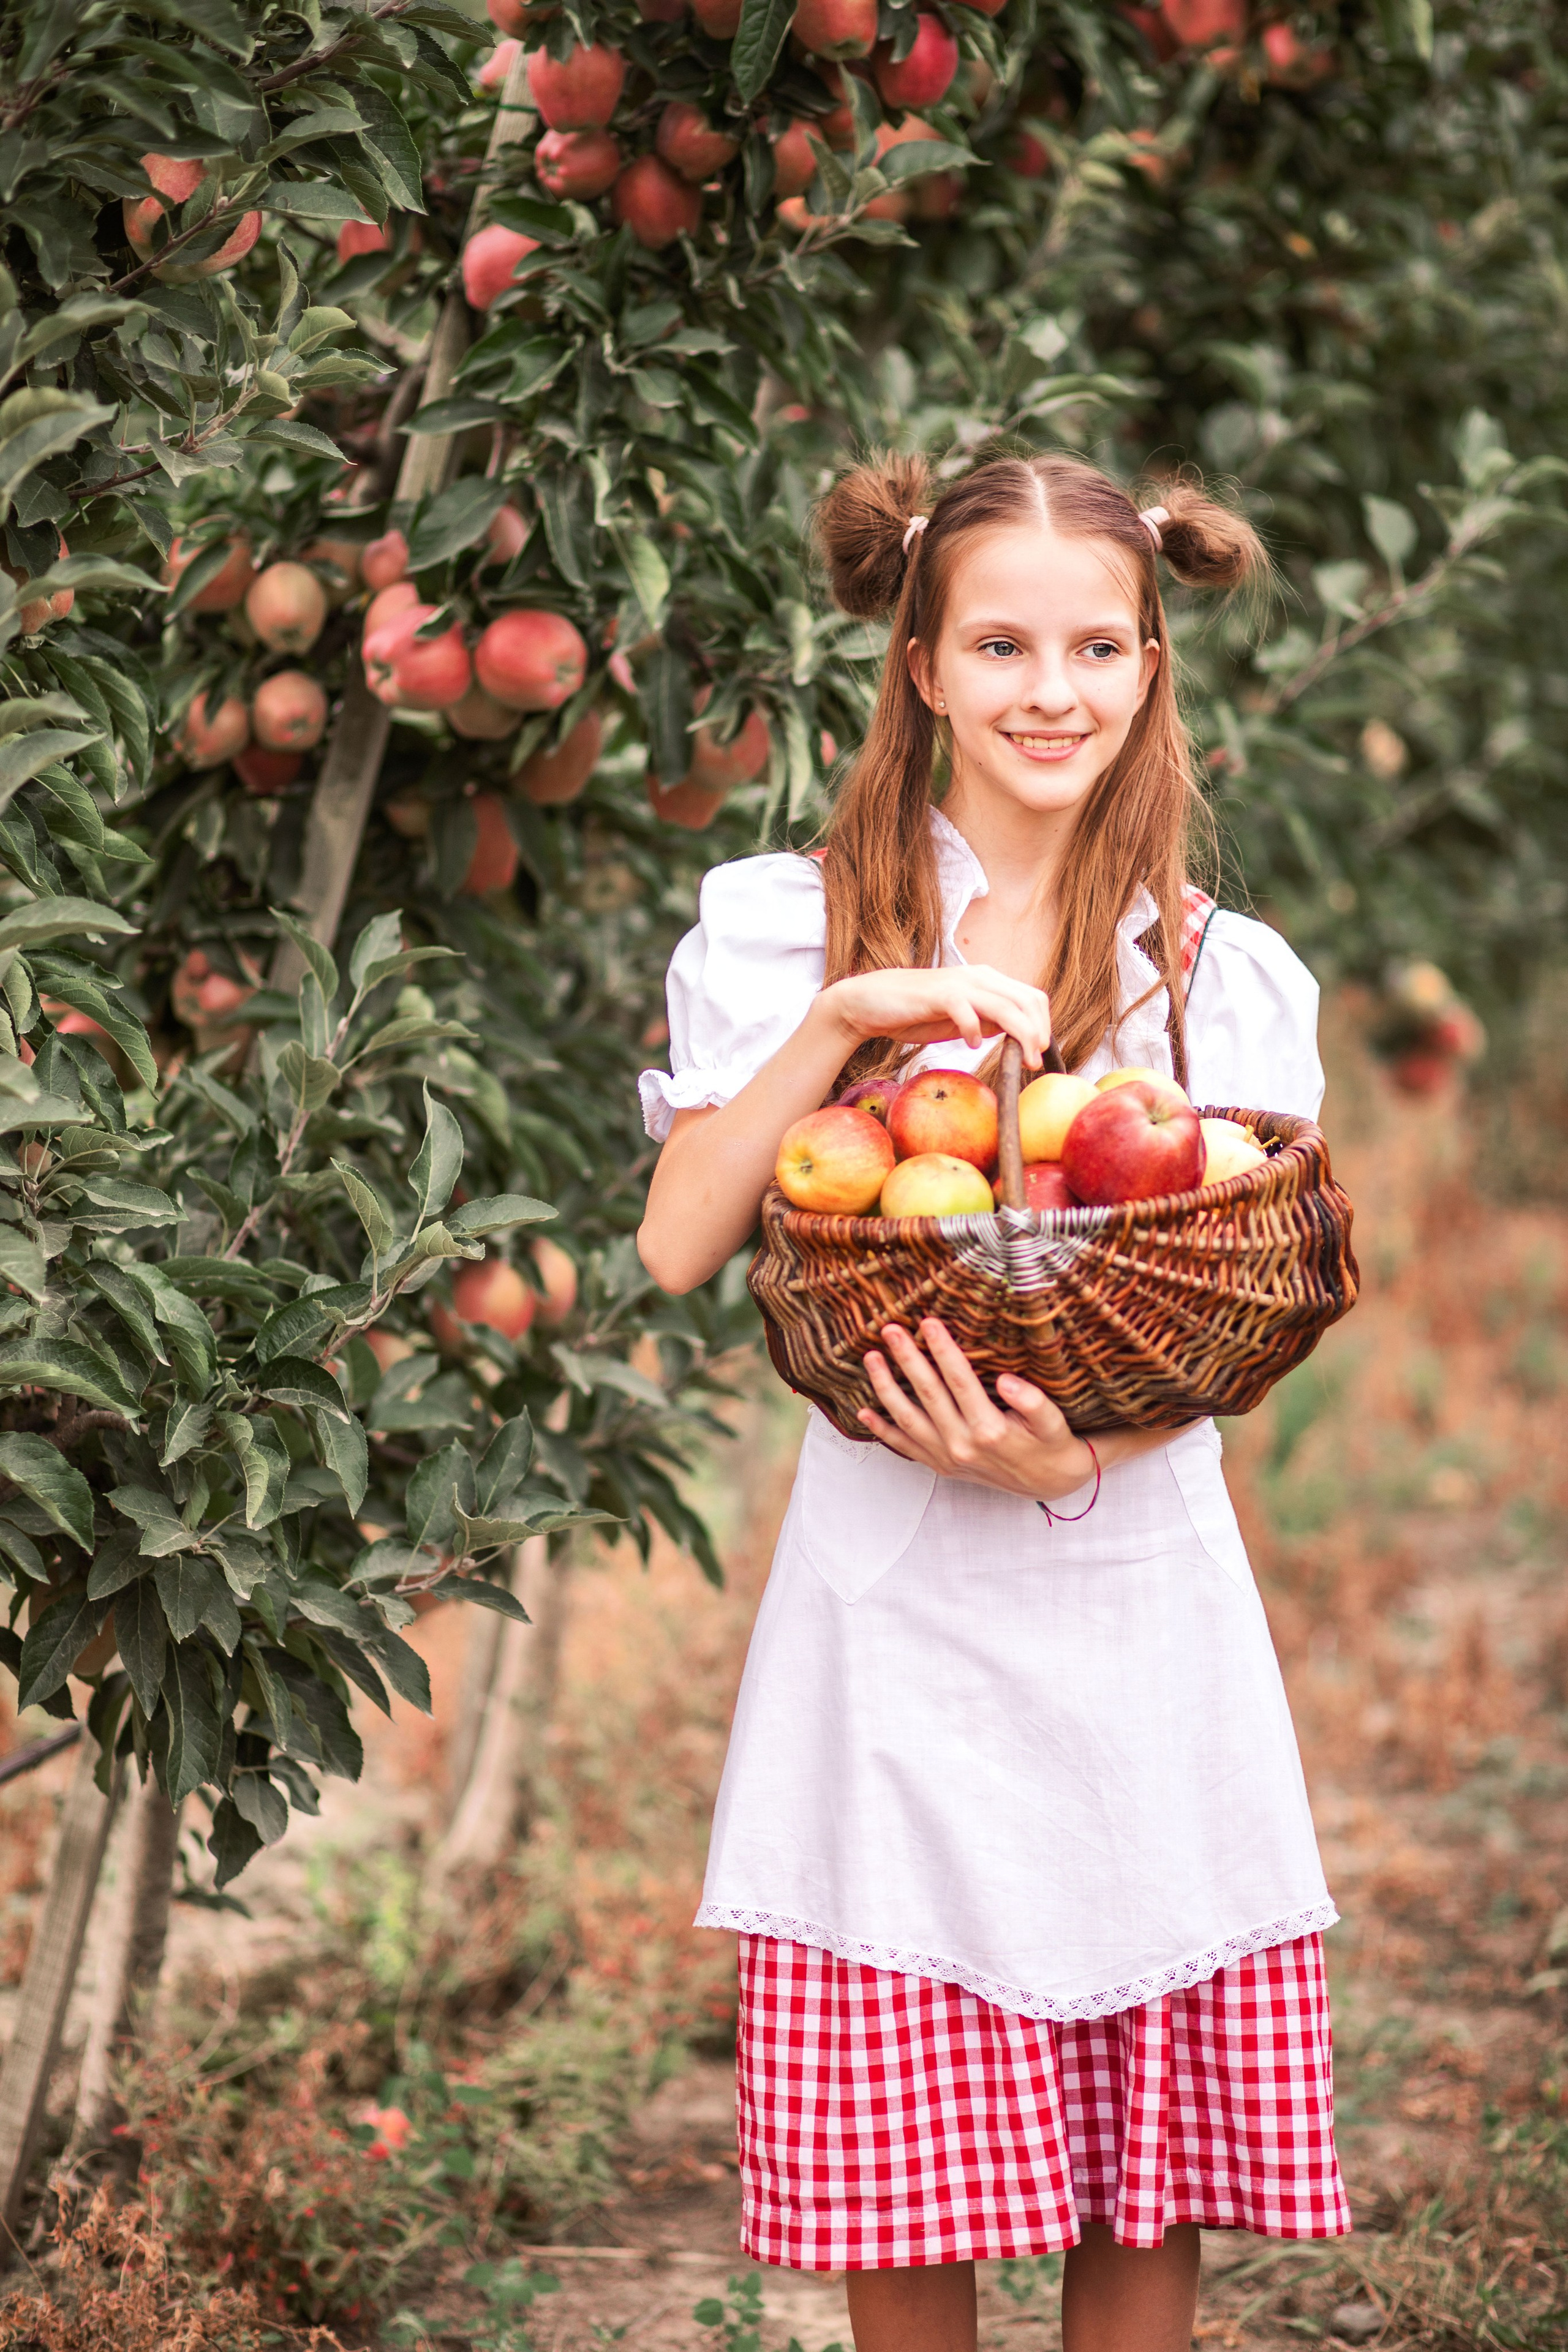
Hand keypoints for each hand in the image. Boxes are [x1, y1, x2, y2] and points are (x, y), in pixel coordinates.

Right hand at [818, 965, 1051, 1068]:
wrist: (871, 1002)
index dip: (1043, 1025)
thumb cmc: (915, 1013)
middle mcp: (979, 977)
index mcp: (988, 981)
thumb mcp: (960, 1019)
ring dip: (1020, 1035)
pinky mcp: (938, 994)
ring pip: (1005, 1005)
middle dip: (1038, 1033)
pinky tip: (972, 1045)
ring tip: (1020, 1059)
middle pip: (1027, 1000)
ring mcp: (959, 983)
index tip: (1041, 1053)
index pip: (1032, 997)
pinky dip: (975, 1030)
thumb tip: (1014, 1033)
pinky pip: (967, 1011)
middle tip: (1034, 1062)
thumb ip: (987, 1020)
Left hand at [859, 1317, 1095, 1500]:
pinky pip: (906, 1448)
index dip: (942, 1349)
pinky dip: (883, 1431)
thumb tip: (1006, 1380)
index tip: (928, 1322)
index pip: (959, 1380)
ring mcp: (948, 1458)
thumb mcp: (1053, 1422)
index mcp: (989, 1430)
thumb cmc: (1052, 1444)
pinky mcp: (942, 1467)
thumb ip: (1033, 1402)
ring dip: (886, 1388)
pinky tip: (864, 1413)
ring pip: (908, 1419)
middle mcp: (963, 1445)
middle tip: (890, 1329)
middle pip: (927, 1394)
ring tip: (871, 1359)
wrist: (1050, 1482)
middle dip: (907, 1358)